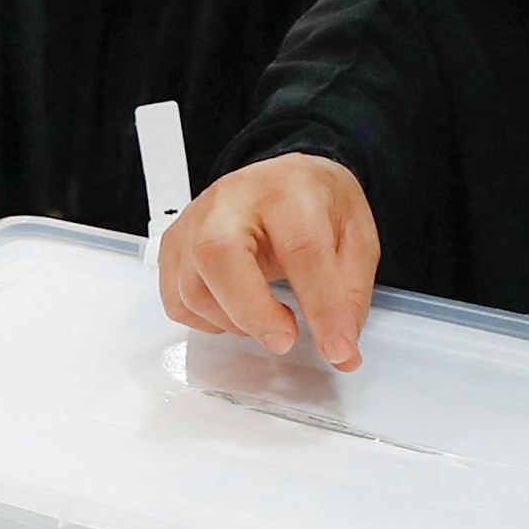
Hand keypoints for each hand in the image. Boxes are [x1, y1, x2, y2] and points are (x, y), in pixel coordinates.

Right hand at [158, 154, 378, 370]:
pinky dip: (208, 321)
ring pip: (193, 288)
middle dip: (253, 312)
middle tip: (285, 340)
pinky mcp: (173, 246)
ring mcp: (194, 222)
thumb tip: (341, 349)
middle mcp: (232, 199)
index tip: (338, 348)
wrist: (283, 180)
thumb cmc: (315, 204)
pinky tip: (237, 310)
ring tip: (269, 318)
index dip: (322, 307)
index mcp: (287, 190)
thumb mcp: (355, 237)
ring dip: (235, 321)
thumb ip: (350, 293)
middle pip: (219, 254)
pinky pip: (177, 302)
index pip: (301, 249)